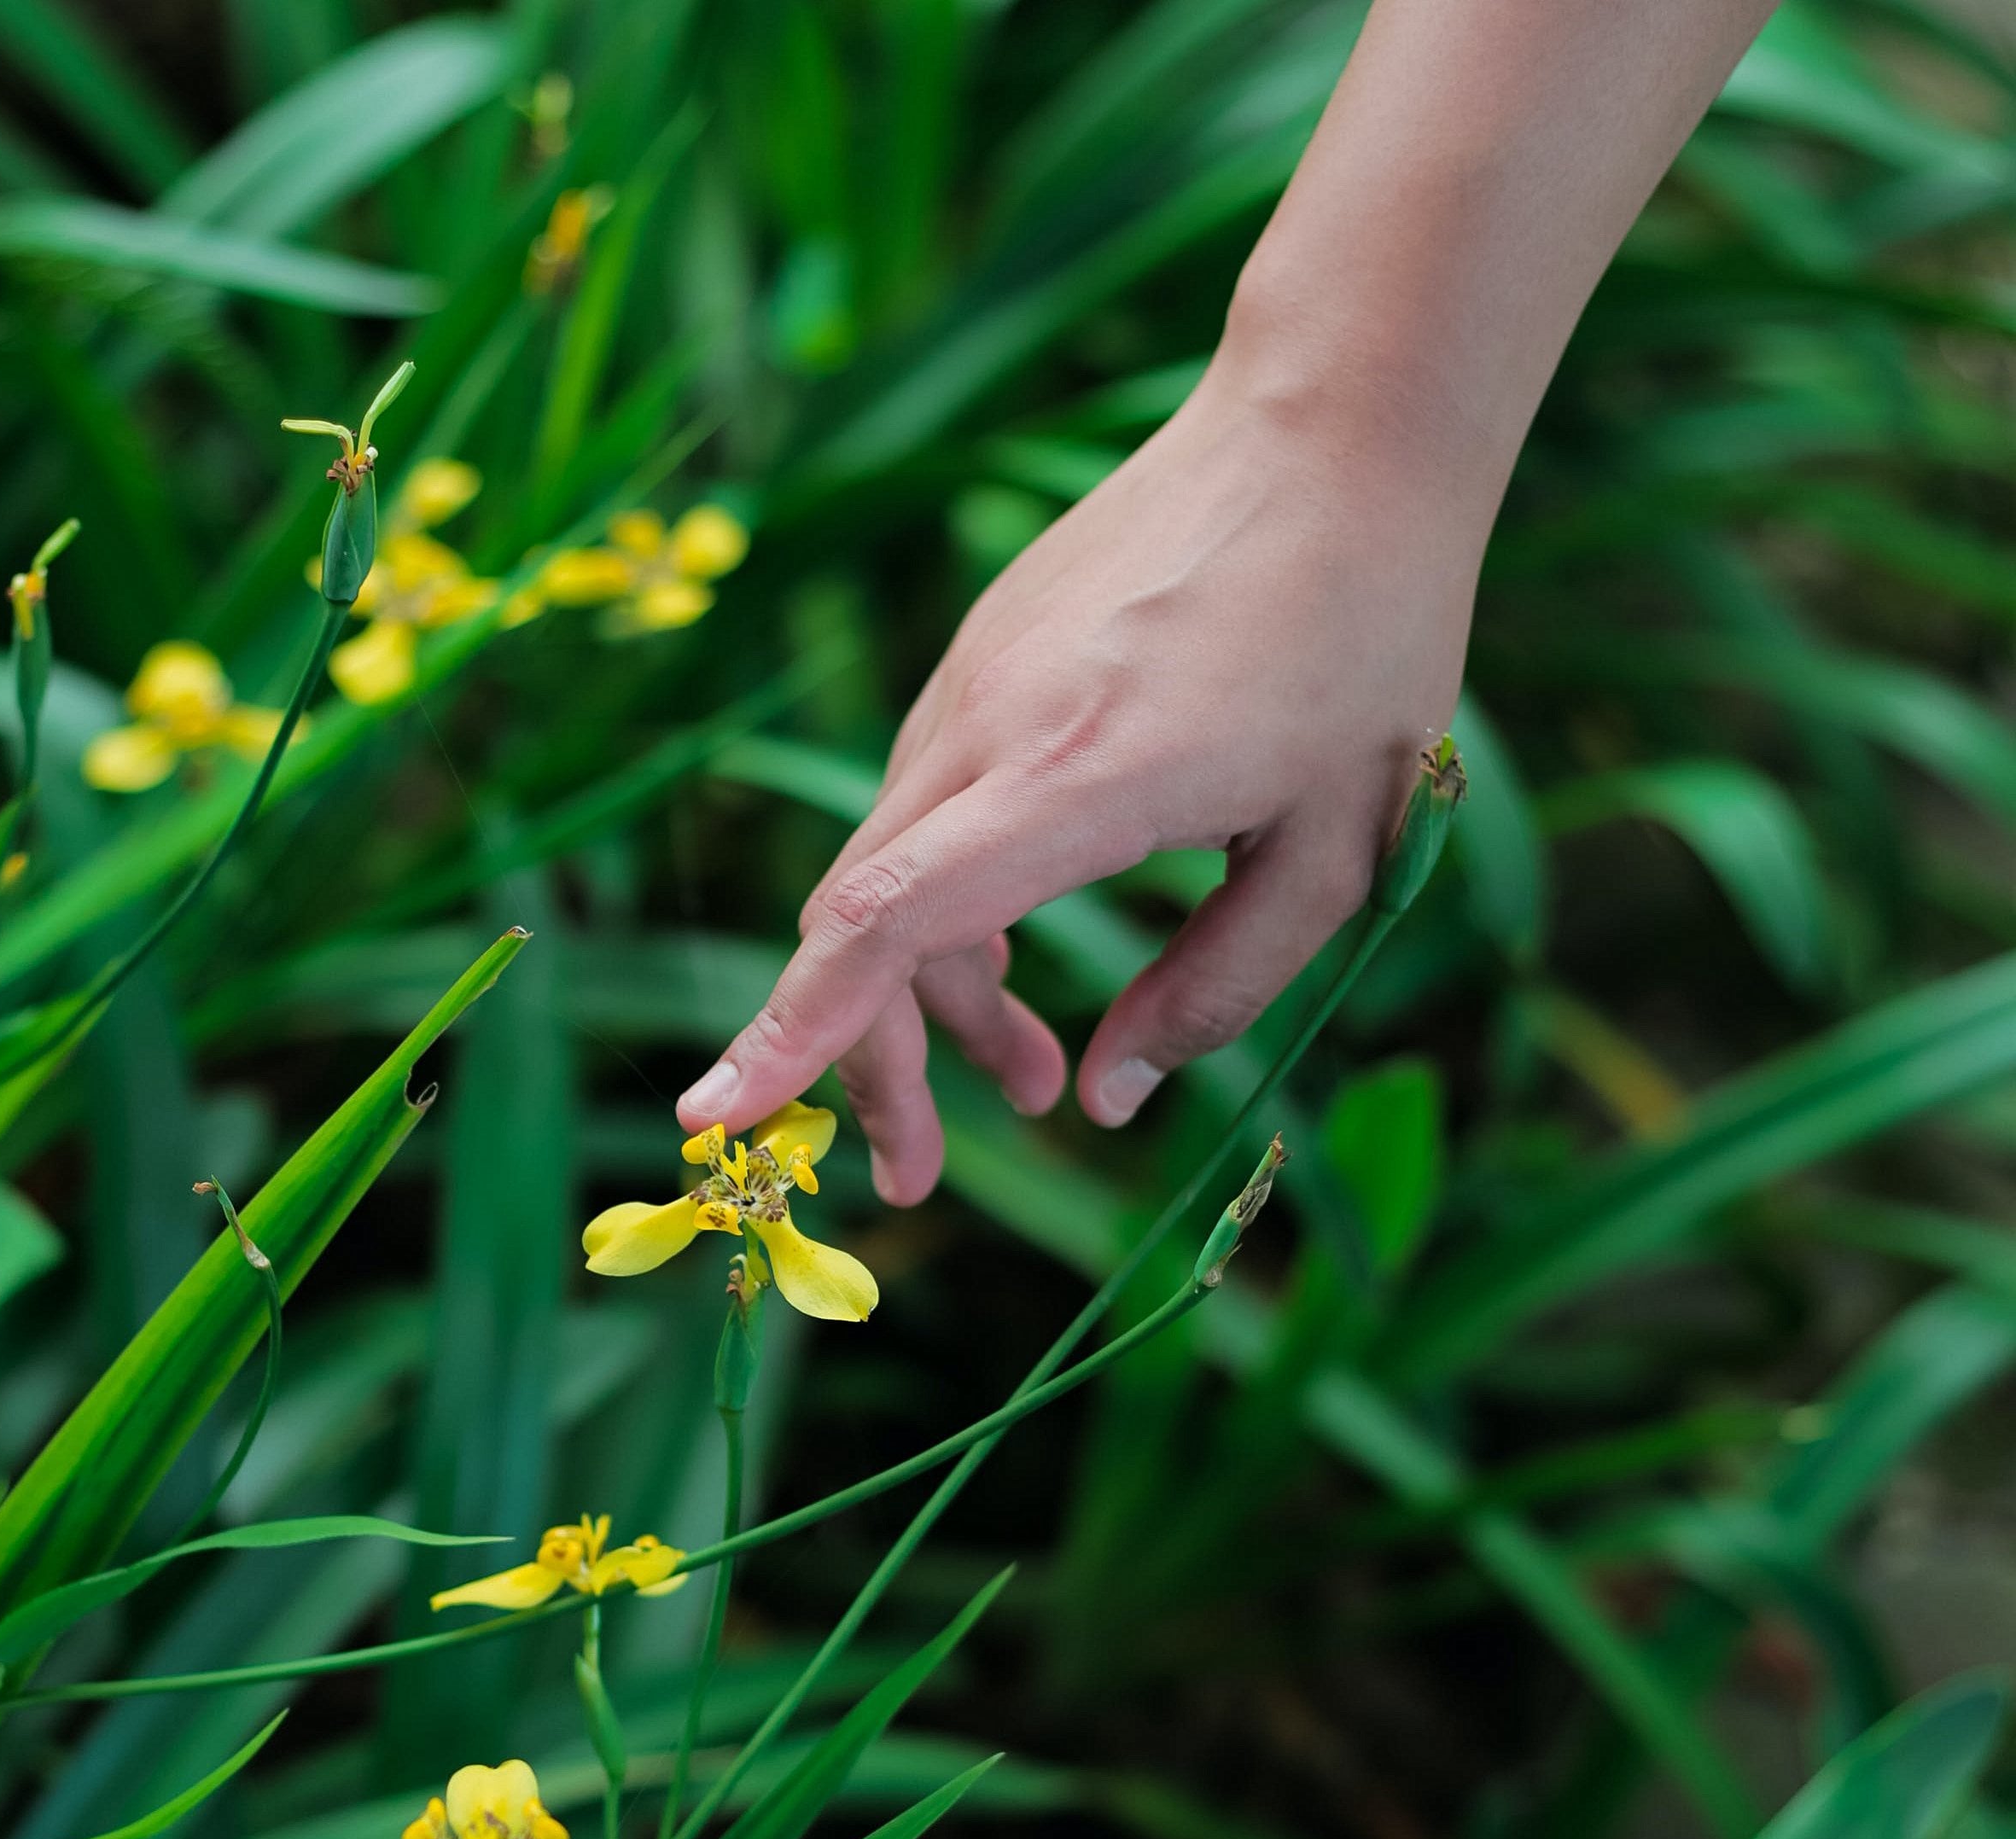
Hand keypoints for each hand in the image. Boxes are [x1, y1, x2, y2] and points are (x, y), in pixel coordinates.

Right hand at [678, 355, 1482, 1204]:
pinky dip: (946, 910)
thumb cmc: (1363, 631)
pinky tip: (1017, 949)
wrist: (1334, 419)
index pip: (883, 920)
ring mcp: (970, 682)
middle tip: (919, 1176)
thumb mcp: (1339, 848)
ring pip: (889, 875)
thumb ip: (1217, 988)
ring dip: (933, 997)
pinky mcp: (980, 659)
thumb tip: (1110, 1098)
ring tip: (1030, 1072)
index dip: (795, 1032)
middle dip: (875, 1067)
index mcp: (1079, 779)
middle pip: (861, 927)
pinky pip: (923, 813)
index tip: (716, 1115)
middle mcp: (990, 727)